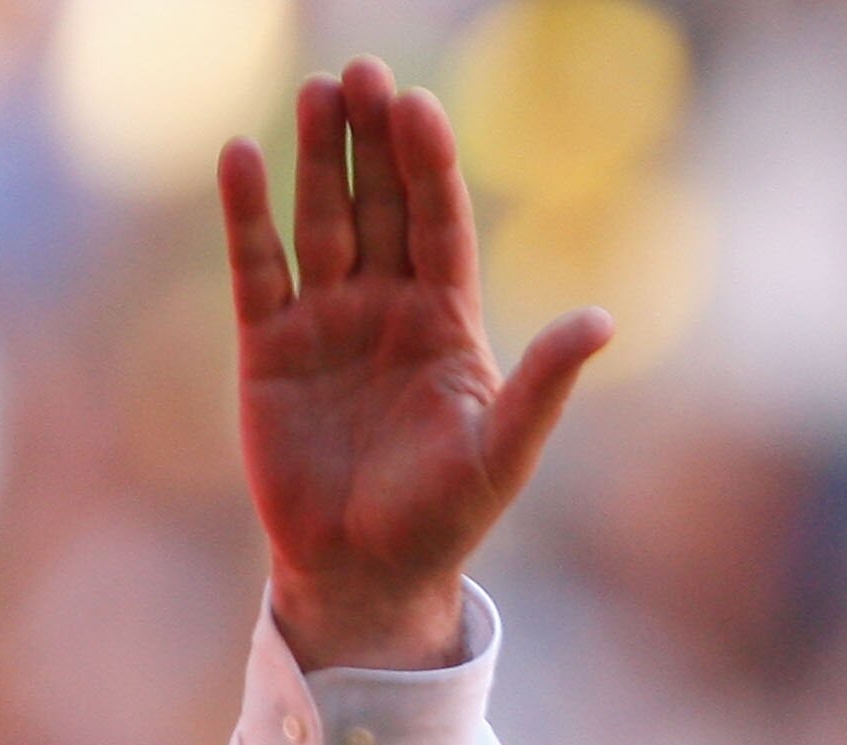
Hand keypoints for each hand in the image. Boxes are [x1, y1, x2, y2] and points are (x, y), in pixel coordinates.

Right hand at [217, 59, 611, 670]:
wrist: (366, 571)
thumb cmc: (444, 518)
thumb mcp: (503, 450)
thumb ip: (543, 383)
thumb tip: (603, 321)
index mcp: (448, 324)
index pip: (440, 226)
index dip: (429, 167)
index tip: (419, 105)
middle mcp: (387, 308)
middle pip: (381, 206)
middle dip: (372, 141)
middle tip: (364, 71)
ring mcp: (326, 322)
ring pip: (322, 221)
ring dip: (317, 159)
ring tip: (317, 93)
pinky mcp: (268, 348)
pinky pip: (257, 267)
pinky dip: (248, 214)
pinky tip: (243, 158)